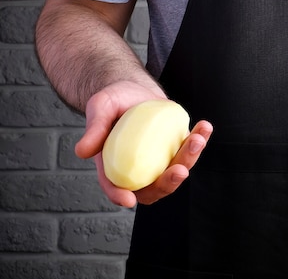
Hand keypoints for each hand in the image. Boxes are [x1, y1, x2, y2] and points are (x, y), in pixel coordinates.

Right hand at [75, 81, 212, 207]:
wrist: (133, 89)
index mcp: (115, 166)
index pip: (115, 186)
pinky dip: (199, 140)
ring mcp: (161, 160)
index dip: (119, 195)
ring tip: (196, 139)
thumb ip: (94, 127)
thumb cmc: (113, 101)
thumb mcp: (100, 107)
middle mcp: (140, 169)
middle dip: (168, 182)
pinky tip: (204, 127)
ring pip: (177, 169)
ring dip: (189, 159)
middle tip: (179, 171)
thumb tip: (82, 151)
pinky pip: (189, 149)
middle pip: (154, 186)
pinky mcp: (176, 147)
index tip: (129, 199)